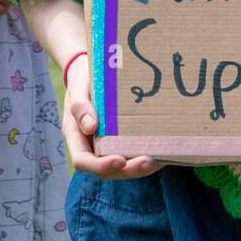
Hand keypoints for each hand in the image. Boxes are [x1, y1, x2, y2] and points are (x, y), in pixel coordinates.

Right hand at [63, 53, 164, 178]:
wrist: (91, 71)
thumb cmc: (82, 79)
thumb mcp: (78, 88)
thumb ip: (80, 106)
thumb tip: (90, 127)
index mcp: (76, 136)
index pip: (83, 160)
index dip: (100, 165)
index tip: (119, 160)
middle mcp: (91, 145)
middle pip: (106, 169)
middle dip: (128, 169)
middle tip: (148, 162)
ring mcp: (107, 144)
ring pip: (122, 165)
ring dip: (140, 167)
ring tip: (159, 160)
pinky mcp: (122, 138)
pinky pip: (132, 152)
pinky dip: (146, 154)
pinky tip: (164, 151)